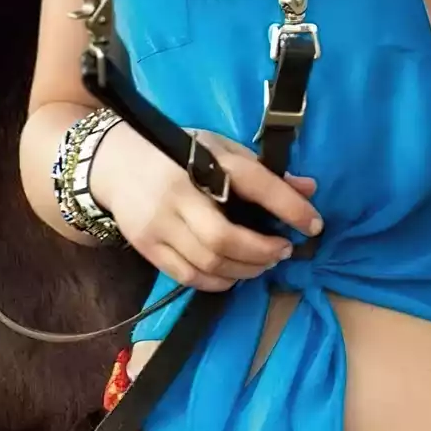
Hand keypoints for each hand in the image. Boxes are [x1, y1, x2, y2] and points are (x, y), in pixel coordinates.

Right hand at [89, 125, 321, 292]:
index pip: (256, 185)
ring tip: (264, 264)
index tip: (314, 225)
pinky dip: (218, 282)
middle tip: (284, 251)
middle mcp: (180, 194)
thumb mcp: (222, 149)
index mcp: (206, 161)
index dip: (290, 207)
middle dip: (262, 251)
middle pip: (225, 238)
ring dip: (245, 270)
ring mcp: (159, 224)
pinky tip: (234, 275)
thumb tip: (309, 188)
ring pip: (208, 262)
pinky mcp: (147, 247)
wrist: (115, 163)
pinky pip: (187, 276)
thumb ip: (264, 171)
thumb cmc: (178, 153)